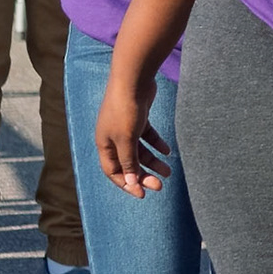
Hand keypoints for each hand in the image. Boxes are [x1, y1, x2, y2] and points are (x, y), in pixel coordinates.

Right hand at [94, 76, 170, 196]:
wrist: (133, 79)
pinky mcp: (138, 117)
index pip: (113, 171)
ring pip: (139, 150)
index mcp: (104, 144)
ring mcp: (125, 126)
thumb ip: (128, 160)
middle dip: (143, 175)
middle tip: (160, 186)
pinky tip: (167, 151)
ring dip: (153, 161)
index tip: (142, 194)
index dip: (126, 183)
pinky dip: (156, 144)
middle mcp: (112, 137)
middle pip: (128, 162)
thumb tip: (131, 181)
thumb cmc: (125, 109)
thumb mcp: (126, 139)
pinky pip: (147, 135)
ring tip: (168, 172)